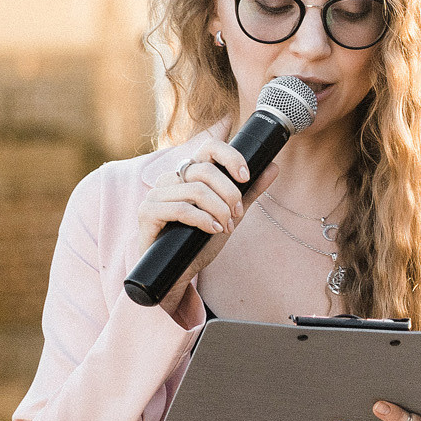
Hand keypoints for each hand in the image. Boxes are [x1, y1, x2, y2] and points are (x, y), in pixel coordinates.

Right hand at [134, 137, 279, 315]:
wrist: (177, 272)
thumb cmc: (199, 241)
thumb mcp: (230, 214)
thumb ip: (249, 191)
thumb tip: (273, 167)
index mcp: (187, 174)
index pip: (209, 148)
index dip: (231, 157)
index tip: (245, 177)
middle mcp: (169, 179)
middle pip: (206, 170)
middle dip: (230, 194)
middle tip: (237, 214)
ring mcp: (156, 194)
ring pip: (196, 190)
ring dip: (219, 211)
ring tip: (225, 228)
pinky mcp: (147, 212)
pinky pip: (182, 209)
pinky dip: (204, 220)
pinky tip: (213, 230)